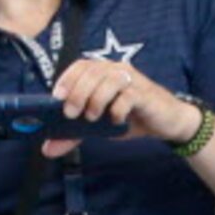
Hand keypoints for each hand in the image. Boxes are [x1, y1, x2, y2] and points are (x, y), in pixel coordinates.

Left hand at [43, 57, 201, 158]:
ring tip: (93, 118)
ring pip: (109, 80)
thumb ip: (74, 134)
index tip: (56, 97)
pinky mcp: (145, 94)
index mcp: (104, 73)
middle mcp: (117, 71)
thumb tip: (47, 149)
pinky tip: (116, 120)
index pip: (81, 65)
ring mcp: (133, 81)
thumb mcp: (98, 127)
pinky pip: (128, 96)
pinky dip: (118, 109)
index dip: (67, 79)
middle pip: (92, 72)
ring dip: (96, 99)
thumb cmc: (131, 118)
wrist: (166, 122)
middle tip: (70, 113)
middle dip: (77, 92)